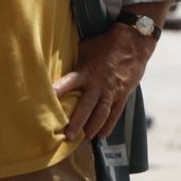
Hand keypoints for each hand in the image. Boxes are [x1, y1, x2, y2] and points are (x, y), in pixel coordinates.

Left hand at [54, 18, 159, 143]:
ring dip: (92, 128)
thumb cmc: (106, 42)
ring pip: (101, 114)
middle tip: (68, 135)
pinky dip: (108, 125)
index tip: (47, 103)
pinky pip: (115, 113)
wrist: (134, 41)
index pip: (68, 84)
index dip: (58, 92)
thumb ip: (74, 60)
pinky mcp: (123, 94)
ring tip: (84, 139)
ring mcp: (111, 91)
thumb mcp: (85, 47)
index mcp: (86, 72)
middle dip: (77, 123)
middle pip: (85, 107)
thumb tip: (56, 63)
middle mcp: (98, 85)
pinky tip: (102, 135)